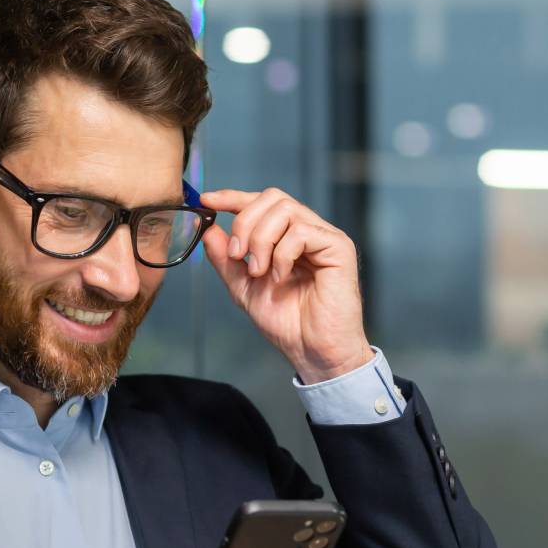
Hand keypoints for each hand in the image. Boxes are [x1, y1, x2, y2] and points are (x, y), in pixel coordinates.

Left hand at [199, 188, 373, 382]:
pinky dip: (281, 254)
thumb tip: (209, 230)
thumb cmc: (288, 324)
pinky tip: (280, 277)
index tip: (208, 201)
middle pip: (272, 198)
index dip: (234, 197)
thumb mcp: (244, 288)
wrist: (312, 351)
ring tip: (259, 272)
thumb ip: (227, 260)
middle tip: (237, 255)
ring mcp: (324, 237)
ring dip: (261, 240)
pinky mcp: (338, 248)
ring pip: (285, 210)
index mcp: (288, 237)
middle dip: (245, 222)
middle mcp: (308, 231)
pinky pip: (301, 231)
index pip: (262, 202)